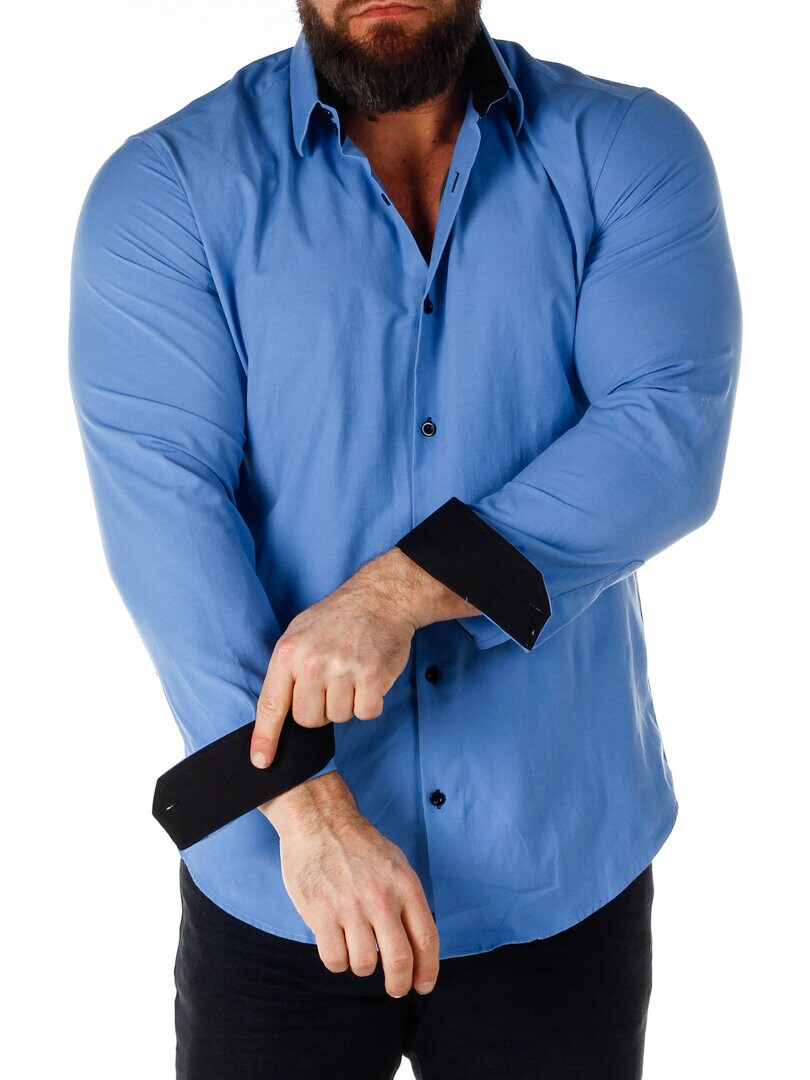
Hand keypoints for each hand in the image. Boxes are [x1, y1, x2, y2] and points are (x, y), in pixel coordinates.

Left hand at [249, 549, 420, 768]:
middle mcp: (313, 664)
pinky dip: (369, 702)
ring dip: (347, 703)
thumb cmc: (337, 617)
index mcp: (289, 653)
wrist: (380, 598)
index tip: (261, 761)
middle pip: (308, 720)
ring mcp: (344, 671)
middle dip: (319, 710)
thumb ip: (286, 669)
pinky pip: (365, 713)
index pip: (270, 705)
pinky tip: (369, 679)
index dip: (265, 737)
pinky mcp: (373, 677)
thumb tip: (275, 711)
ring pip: (338, 718)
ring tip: (351, 673)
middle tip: (331, 683)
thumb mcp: (298, 633)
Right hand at [262, 772, 439, 997]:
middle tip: (395, 989)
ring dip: (362, 965)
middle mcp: (380, 898)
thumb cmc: (358, 844)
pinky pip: (335, 959)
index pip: (426, 938)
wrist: (320, 820)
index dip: (428, 970)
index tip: (423, 984)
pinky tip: (337, 944)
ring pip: (364, 964)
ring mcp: (350, 906)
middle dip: (399, 984)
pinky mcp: (320, 913)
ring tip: (357, 947)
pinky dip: (338, 961)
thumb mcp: (396, 864)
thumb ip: (407, 901)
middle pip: (399, 960)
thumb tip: (416, 945)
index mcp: (405, 885)